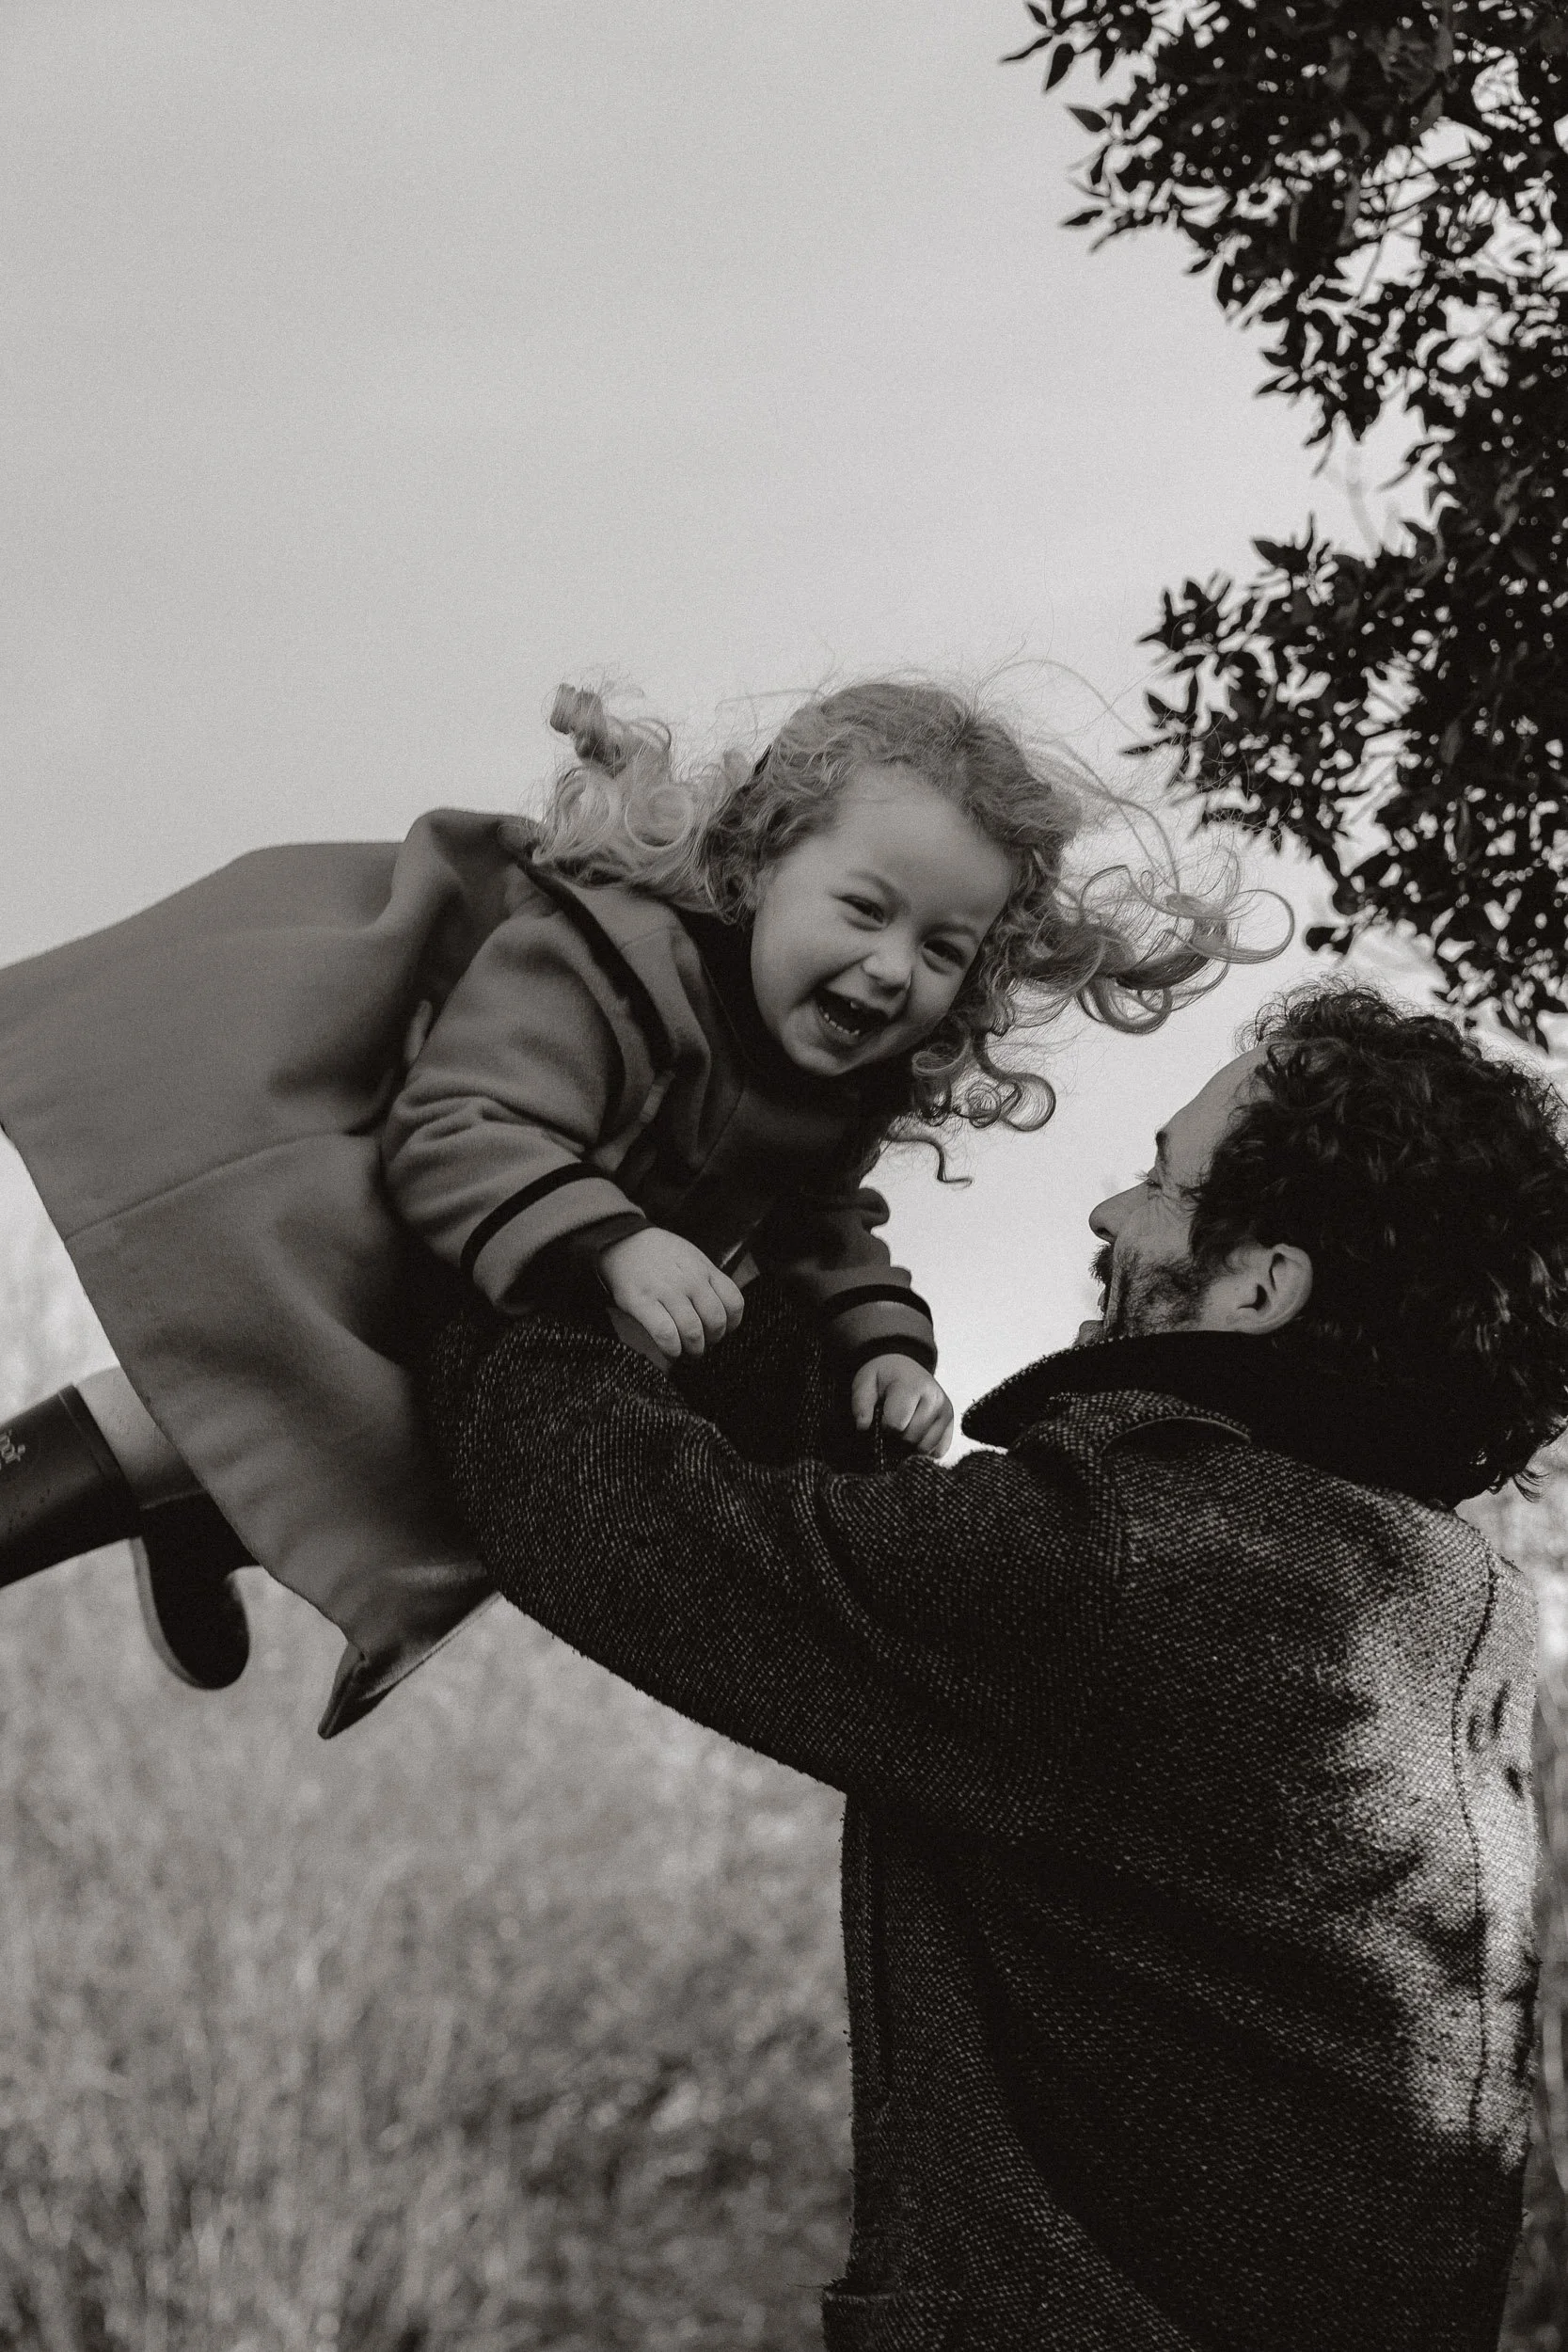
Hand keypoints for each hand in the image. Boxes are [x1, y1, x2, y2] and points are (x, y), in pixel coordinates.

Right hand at [598, 1227, 744, 1358]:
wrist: (623, 1241)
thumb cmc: (659, 1254)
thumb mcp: (692, 1257)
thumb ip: (708, 1281)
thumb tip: (719, 1311)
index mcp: (705, 1270)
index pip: (734, 1303)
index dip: (732, 1324)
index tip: (723, 1330)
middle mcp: (690, 1281)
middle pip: (716, 1322)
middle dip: (712, 1340)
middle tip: (703, 1344)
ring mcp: (667, 1292)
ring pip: (693, 1332)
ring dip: (693, 1350)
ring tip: (687, 1352)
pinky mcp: (643, 1303)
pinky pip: (666, 1334)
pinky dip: (672, 1349)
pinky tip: (671, 1351)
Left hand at [850, 1354, 953, 1458]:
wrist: (905, 1368)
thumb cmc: (884, 1377)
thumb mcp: (865, 1382)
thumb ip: (861, 1402)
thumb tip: (863, 1425)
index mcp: (914, 1385)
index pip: (896, 1424)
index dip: (884, 1424)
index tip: (882, 1415)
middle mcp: (936, 1399)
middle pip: (911, 1438)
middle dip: (897, 1435)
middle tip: (893, 1420)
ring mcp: (947, 1412)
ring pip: (925, 1448)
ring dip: (910, 1443)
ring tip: (904, 1425)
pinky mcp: (951, 1425)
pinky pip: (938, 1451)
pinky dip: (923, 1448)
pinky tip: (915, 1434)